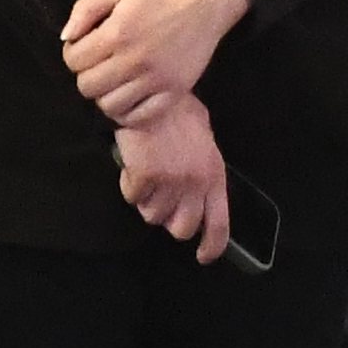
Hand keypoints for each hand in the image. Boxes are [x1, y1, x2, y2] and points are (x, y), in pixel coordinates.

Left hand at [59, 0, 251, 125]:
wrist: (205, 1)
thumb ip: (85, 9)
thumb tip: (67, 38)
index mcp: (117, 34)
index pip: (73, 61)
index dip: (73, 54)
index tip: (85, 47)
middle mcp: (134, 61)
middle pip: (87, 88)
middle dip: (86, 75)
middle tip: (99, 63)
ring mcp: (155, 80)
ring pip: (110, 107)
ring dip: (105, 95)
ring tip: (113, 80)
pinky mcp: (174, 92)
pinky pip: (140, 117)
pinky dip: (128, 112)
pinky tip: (129, 96)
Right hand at [111, 90, 235, 260]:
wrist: (152, 91)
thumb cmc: (177, 110)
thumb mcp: (204, 138)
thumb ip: (203, 167)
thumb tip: (197, 188)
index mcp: (214, 174)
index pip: (218, 224)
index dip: (211, 246)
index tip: (203, 255)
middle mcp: (195, 183)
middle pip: (181, 228)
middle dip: (169, 219)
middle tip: (162, 200)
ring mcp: (170, 182)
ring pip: (153, 215)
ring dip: (147, 199)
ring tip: (147, 173)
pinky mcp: (146, 177)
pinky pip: (133, 197)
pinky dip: (130, 183)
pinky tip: (134, 163)